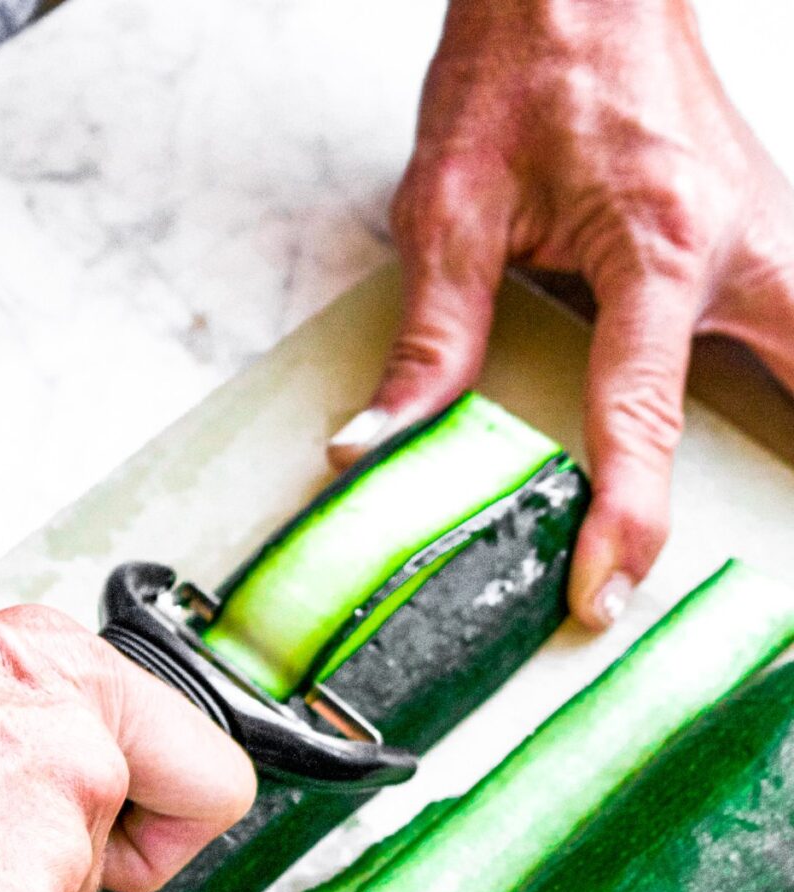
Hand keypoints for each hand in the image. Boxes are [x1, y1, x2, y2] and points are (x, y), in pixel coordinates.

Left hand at [329, 0, 793, 627]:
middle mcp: (741, 242)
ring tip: (764, 521)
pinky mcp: (772, 233)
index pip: (645, 412)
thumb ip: (430, 335)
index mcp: (658, 241)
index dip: (626, 513)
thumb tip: (378, 442)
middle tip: (732, 574)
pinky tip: (773, 423)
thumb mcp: (452, 201)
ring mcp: (773, 235)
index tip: (602, 589)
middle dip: (777, 484)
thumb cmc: (526, 63)